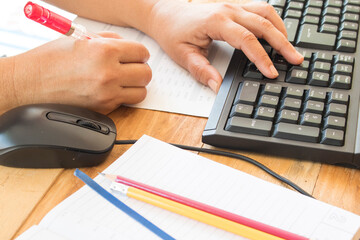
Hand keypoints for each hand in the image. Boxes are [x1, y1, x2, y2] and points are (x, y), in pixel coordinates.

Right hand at [2, 32, 150, 113]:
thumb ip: (109, 41)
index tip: (136, 56)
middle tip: (132, 68)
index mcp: (105, 51)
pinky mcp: (102, 109)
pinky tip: (110, 90)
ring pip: (141, 92)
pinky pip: (125, 103)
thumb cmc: (51, 59)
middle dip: (141, 69)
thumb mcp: (82, 39)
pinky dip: (122, 97)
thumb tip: (129, 47)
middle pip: (146, 74)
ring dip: (135, 86)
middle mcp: (109, 74)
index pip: (142, 53)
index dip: (140, 54)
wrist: (30, 83)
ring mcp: (106, 95)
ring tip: (124, 81)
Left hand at [147, 0, 303, 91]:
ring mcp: (232, 4)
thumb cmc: (172, 32)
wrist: (165, 12)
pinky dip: (272, 20)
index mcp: (216, 22)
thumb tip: (218, 88)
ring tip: (289, 47)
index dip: (262, 58)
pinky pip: (259, 8)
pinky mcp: (233, 5)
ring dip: (280, 29)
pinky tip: (276, 32)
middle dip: (282, 43)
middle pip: (263, 24)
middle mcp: (228, 9)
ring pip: (265, 12)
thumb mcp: (183, 55)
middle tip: (296, 60)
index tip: (272, 72)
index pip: (247, 40)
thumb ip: (202, 71)